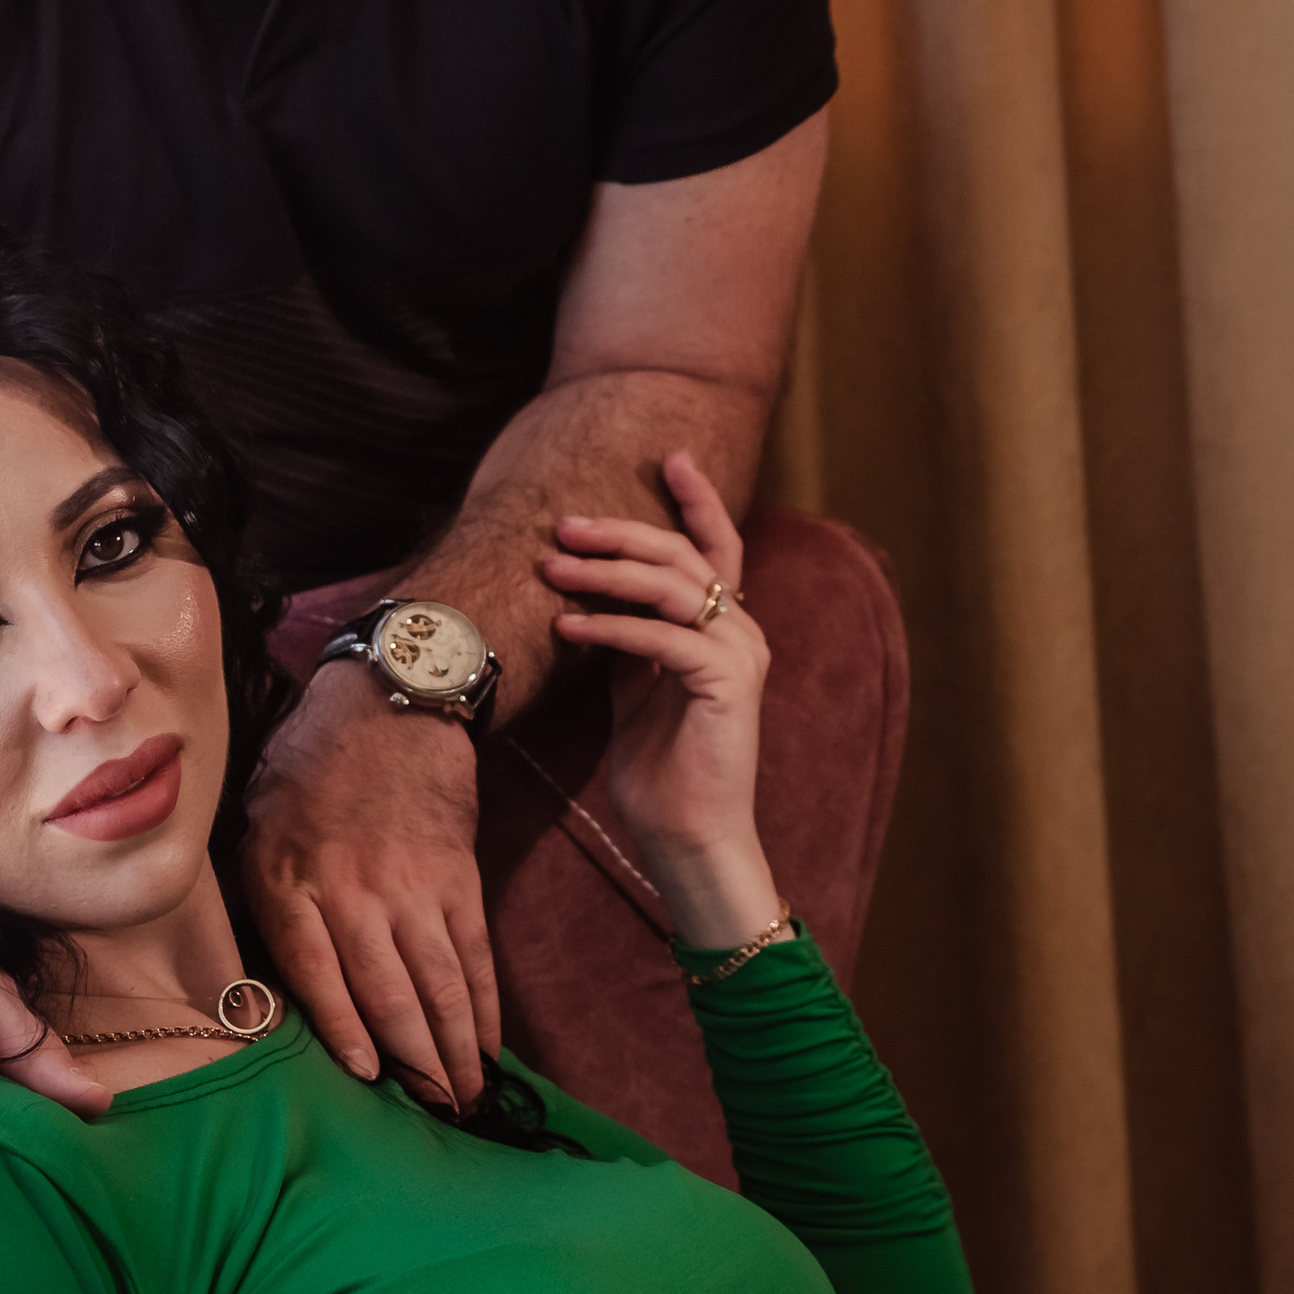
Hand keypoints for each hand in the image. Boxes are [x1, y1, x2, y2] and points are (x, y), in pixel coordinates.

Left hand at [243, 664, 497, 1111]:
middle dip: (414, 1062)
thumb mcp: (257, 828)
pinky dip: (485, 1003)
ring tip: (467, 1097)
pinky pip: (474, 953)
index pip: (317, 972)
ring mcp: (411, 884)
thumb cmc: (307, 771)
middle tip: (433, 1114)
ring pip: (439, 982)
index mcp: (289, 879)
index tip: (366, 1078)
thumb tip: (267, 992)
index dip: (345, 1030)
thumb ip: (266, 904)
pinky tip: (488, 1044)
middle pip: (387, 991)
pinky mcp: (457, 877)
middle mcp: (352, 888)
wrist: (388, 702)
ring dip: (456, 1048)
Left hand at [543, 450, 777, 947]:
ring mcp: (740, 656)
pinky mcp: (727, 686)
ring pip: (675, 587)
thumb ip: (628, 638)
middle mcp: (742, 632)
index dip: (698, 498)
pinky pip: (663, 638)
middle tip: (564, 522)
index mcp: (724, 629)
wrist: (689, 837)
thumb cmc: (661, 770)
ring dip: (607, 572)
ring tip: (551, 567)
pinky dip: (611, 628)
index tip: (669, 456)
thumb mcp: (637, 688)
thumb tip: (587, 594)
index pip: (716, 546)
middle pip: (685, 555)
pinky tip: (567, 626)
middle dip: (622, 531)